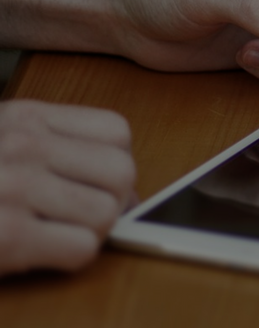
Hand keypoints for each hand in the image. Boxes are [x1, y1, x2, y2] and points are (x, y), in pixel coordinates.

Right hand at [0, 100, 135, 274]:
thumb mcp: (3, 143)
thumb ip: (60, 151)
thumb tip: (129, 193)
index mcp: (24, 118)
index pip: (116, 131)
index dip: (113, 164)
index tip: (92, 183)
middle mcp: (22, 145)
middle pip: (122, 172)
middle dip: (109, 202)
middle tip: (73, 215)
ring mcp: (15, 188)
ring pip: (108, 213)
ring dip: (88, 232)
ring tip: (48, 232)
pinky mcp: (9, 235)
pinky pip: (83, 247)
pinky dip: (67, 256)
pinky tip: (35, 250)